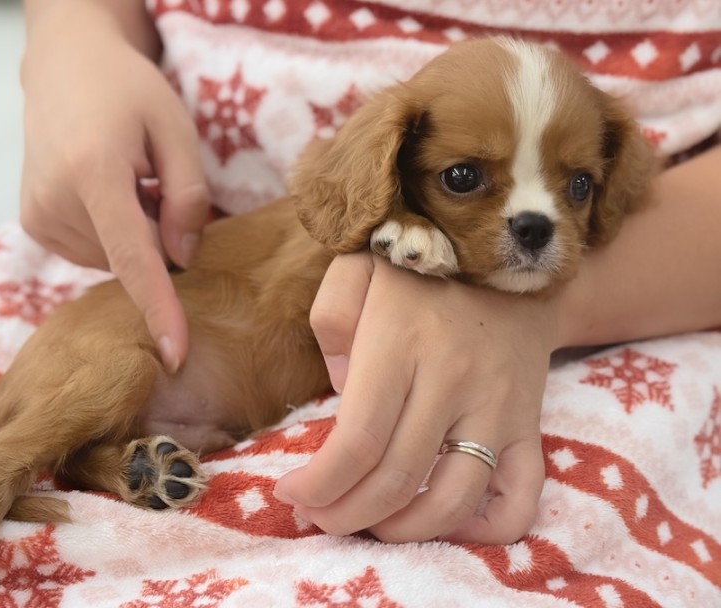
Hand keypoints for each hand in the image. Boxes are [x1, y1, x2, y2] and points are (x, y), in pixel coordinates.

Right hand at [19, 3, 208, 370]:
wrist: (65, 66)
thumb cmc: (129, 91)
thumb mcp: (176, 129)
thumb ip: (188, 196)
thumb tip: (182, 260)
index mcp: (93, 174)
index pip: (133, 259)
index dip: (159, 309)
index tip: (175, 354)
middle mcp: (55, 203)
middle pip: (132, 258)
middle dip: (161, 238)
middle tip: (156, 184)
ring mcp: (38, 217)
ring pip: (114, 260)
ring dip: (137, 235)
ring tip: (130, 181)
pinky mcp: (34, 224)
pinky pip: (94, 252)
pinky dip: (115, 234)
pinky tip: (111, 193)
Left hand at [275, 253, 557, 542]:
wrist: (510, 250)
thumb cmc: (419, 266)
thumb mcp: (357, 266)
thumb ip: (332, 320)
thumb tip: (342, 394)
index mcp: (401, 344)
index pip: (357, 441)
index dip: (318, 484)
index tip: (290, 493)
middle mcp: (454, 382)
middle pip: (396, 479)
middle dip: (344, 515)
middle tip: (317, 518)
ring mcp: (500, 407)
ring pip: (453, 499)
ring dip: (402, 531)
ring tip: (369, 525)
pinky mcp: (531, 422)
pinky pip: (521, 498)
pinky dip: (483, 531)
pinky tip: (444, 523)